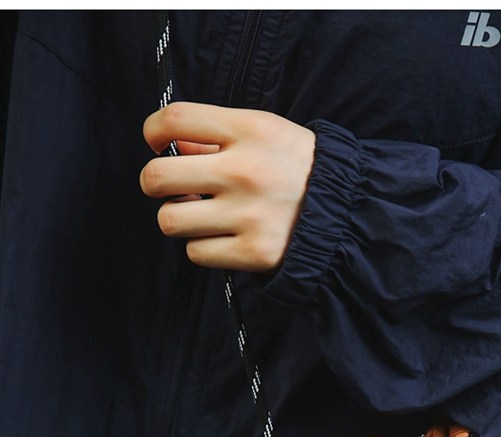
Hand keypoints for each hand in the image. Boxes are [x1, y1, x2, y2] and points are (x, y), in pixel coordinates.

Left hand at [140, 103, 315, 271]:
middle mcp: (246, 171)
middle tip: (171, 188)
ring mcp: (249, 215)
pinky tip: (224, 237)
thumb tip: (173, 148)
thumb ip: (217, 135)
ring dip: (180, 219)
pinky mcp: (254, 253)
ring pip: (171, 220)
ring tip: (203, 215)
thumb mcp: (266, 133)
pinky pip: (196, 253)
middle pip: (158, 177)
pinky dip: (204, 247)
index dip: (153, 131)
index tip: (157, 143)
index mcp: (250, 130)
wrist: (347, 213)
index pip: (175, 119)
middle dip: (154, 184)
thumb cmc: (298, 169)